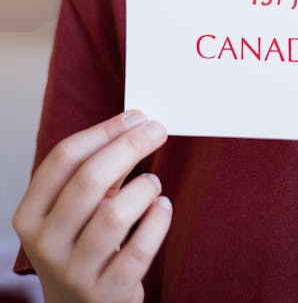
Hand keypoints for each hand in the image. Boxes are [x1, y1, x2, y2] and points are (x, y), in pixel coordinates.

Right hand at [13, 110, 171, 302]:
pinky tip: (163, 207)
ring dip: (144, 188)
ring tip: (152, 183)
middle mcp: (46, 245)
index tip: (136, 116)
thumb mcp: (75, 210)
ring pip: (114, 215)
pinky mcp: (106, 293)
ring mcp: (74, 272)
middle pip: (89, 179)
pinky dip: (158, 221)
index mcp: (31, 215)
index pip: (63, 159)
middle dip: (130, 146)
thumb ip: (97, 171)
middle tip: (157, 130)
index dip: (104, 131)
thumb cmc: (81, 246)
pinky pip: (139, 250)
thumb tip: (136, 124)